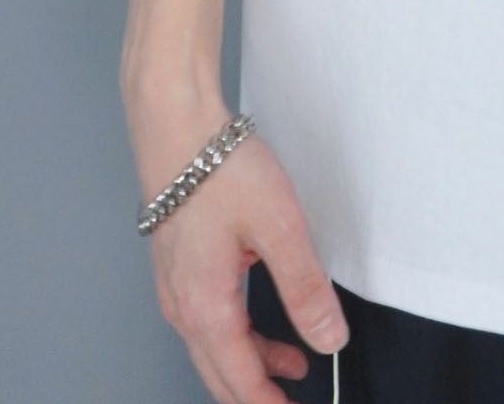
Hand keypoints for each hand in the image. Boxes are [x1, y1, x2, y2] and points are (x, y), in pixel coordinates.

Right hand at [130, 93, 348, 403]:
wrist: (176, 128)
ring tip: (292, 365)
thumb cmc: (219, 171)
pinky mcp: (178, 267)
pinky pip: (206, 320)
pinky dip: (236, 334)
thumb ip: (305, 288)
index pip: (241, 382)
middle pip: (220, 375)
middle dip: (257, 396)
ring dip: (251, 364)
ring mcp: (175, 288)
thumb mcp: (279, 228)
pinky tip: (260, 321)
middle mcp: (183, 308)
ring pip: (212, 348)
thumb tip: (328, 338)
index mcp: (206, 308)